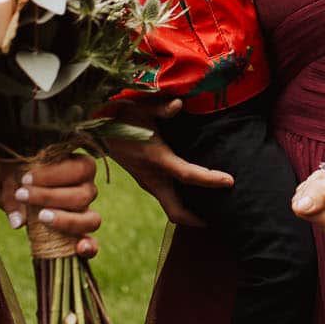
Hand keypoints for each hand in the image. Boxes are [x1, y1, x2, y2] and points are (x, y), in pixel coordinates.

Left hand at [0, 153, 101, 258]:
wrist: (11, 188)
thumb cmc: (15, 176)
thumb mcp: (10, 177)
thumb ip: (12, 195)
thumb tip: (18, 222)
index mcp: (79, 166)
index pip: (79, 169)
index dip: (55, 175)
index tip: (25, 179)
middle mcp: (87, 188)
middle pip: (84, 195)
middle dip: (51, 196)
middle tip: (22, 195)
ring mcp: (85, 212)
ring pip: (92, 219)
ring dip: (67, 221)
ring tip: (41, 218)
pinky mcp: (79, 233)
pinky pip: (92, 243)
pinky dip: (89, 247)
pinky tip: (80, 249)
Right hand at [104, 99, 231, 226]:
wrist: (95, 128)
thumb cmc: (121, 115)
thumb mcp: (140, 107)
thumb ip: (161, 107)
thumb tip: (179, 104)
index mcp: (155, 158)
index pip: (187, 175)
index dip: (209, 180)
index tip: (229, 181)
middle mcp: (151, 177)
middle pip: (176, 211)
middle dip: (197, 219)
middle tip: (220, 217)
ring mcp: (146, 182)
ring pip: (170, 207)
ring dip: (189, 212)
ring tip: (212, 208)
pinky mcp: (144, 181)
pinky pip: (165, 199)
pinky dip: (180, 202)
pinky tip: (194, 195)